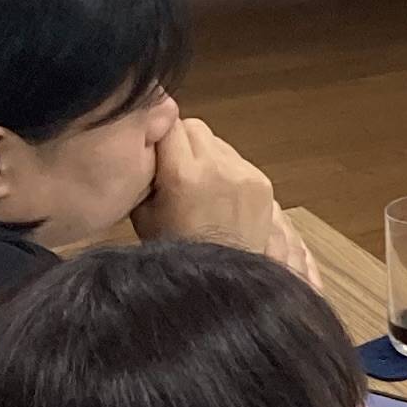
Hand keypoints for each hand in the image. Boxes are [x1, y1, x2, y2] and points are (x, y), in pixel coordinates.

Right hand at [136, 117, 317, 285]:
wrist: (221, 282)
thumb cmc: (174, 250)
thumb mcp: (143, 213)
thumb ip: (145, 173)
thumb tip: (147, 145)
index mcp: (184, 174)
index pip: (169, 124)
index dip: (158, 134)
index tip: (152, 148)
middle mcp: (218, 168)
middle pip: (195, 127)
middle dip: (181, 142)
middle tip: (173, 167)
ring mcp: (245, 175)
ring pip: (218, 142)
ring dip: (205, 155)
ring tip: (197, 185)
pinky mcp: (263, 183)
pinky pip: (237, 161)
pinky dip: (225, 170)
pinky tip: (217, 195)